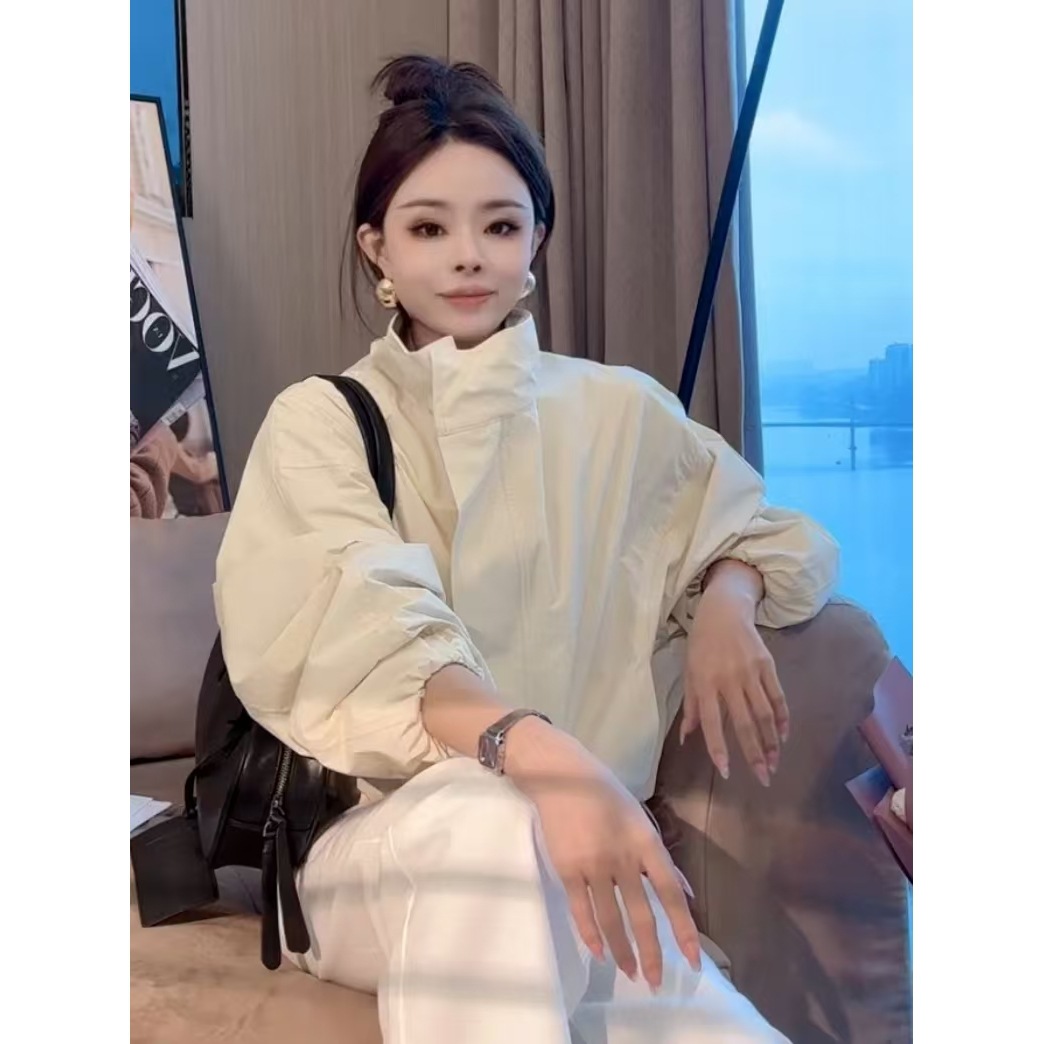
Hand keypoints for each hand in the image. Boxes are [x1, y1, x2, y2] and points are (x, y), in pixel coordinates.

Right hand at [506, 718, 700, 990]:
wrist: (559, 775)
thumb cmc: (604, 794)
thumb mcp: (640, 818)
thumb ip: (661, 859)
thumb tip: (685, 892)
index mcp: (646, 842)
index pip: (670, 893)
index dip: (684, 928)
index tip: (694, 959)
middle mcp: (623, 857)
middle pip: (641, 915)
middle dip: (652, 953)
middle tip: (655, 982)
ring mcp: (593, 865)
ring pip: (611, 920)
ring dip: (622, 951)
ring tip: (630, 973)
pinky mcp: (567, 869)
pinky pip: (581, 911)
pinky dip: (591, 935)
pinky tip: (600, 953)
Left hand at [680, 562, 787, 786]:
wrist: (724, 611)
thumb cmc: (701, 645)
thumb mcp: (689, 672)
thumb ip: (692, 706)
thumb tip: (687, 738)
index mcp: (705, 682)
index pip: (712, 722)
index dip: (719, 749)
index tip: (726, 773)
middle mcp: (728, 679)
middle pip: (744, 723)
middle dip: (754, 754)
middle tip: (764, 778)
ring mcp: (750, 672)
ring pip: (764, 714)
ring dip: (772, 742)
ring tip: (775, 763)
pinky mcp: (767, 665)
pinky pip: (777, 697)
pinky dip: (783, 718)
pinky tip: (784, 736)